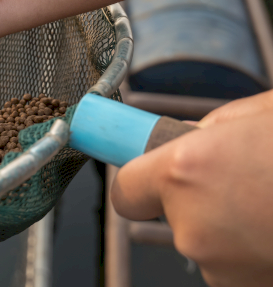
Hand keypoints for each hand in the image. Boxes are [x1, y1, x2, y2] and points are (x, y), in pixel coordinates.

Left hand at [111, 91, 272, 286]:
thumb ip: (209, 133)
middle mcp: (193, 227)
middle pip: (172, 221)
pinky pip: (241, 267)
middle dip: (197, 203)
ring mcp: (225, 268)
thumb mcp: (256, 117)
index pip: (126, 190)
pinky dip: (258, 252)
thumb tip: (187, 139)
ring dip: (233, 231)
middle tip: (241, 182)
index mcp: (183, 172)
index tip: (149, 175)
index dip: (139, 181)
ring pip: (211, 247)